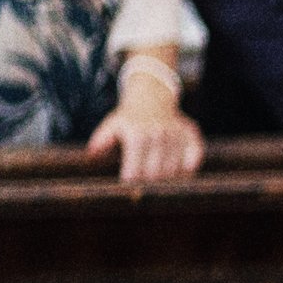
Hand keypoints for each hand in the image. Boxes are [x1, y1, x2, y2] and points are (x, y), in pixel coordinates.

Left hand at [87, 104, 202, 182]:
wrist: (151, 97)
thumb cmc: (128, 119)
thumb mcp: (110, 127)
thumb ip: (100, 142)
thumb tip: (89, 158)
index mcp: (136, 134)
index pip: (135, 172)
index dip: (131, 182)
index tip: (129, 186)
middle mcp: (158, 133)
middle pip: (156, 175)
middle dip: (149, 184)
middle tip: (144, 184)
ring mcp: (177, 134)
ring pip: (175, 172)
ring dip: (167, 179)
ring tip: (158, 176)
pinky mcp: (191, 134)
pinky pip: (193, 162)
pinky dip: (187, 170)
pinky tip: (178, 171)